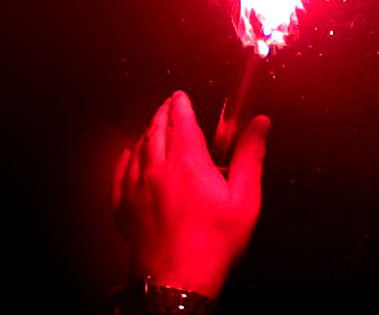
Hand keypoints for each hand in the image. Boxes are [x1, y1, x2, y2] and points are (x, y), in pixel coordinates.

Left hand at [111, 91, 269, 297]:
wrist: (178, 282)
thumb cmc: (213, 244)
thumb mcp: (244, 199)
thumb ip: (250, 156)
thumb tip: (260, 124)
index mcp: (188, 162)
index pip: (180, 119)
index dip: (181, 103)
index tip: (181, 96)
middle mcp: (157, 169)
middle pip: (156, 129)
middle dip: (163, 113)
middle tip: (169, 106)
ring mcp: (135, 188)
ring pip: (137, 148)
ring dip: (147, 132)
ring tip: (155, 127)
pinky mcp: (123, 207)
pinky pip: (118, 173)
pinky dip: (125, 159)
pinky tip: (127, 156)